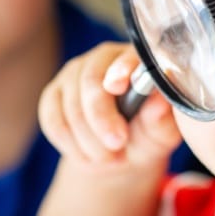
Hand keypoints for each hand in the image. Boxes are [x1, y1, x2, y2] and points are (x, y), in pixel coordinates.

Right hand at [38, 42, 180, 166]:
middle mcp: (102, 59)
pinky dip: (70, 144)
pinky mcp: (53, 94)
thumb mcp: (160, 133)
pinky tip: (87, 155)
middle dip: (101, 119)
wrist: (118, 153)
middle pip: (91, 81)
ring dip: (89, 141)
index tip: (116, 88)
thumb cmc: (146, 135)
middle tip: (116, 146)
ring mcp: (73, 74)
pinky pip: (53, 120)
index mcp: (136, 59)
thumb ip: (161, 119)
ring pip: (71, 106)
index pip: (125, 57)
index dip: (120, 69)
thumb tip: (159, 103)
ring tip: (109, 158)